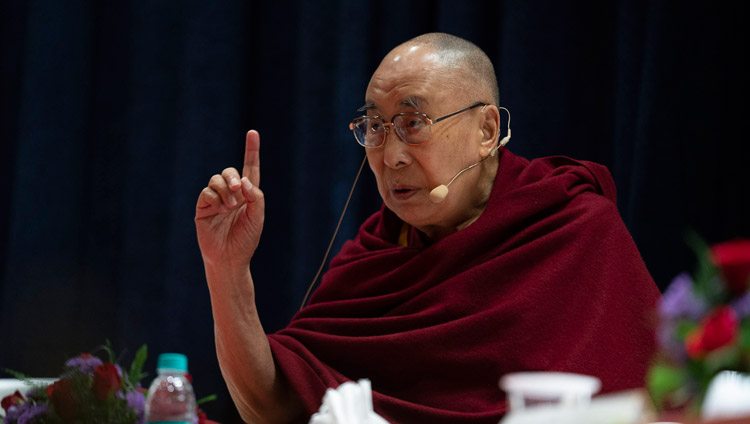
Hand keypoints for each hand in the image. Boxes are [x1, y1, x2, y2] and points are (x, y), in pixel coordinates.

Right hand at [195, 130, 264, 268]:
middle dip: (234, 177)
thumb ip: (255, 196)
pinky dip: (215, 198)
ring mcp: (216, 200)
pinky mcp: (203, 207)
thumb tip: (244, 181)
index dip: (251, 150)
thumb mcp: (257, 217)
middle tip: (239, 190)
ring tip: (230, 207)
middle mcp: (231, 194)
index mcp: (247, 194)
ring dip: (225, 190)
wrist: (230, 259)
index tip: (253, 133)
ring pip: (216, 180)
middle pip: (230, 172)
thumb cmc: (246, 240)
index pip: (250, 168)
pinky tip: (220, 211)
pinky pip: (207, 192)